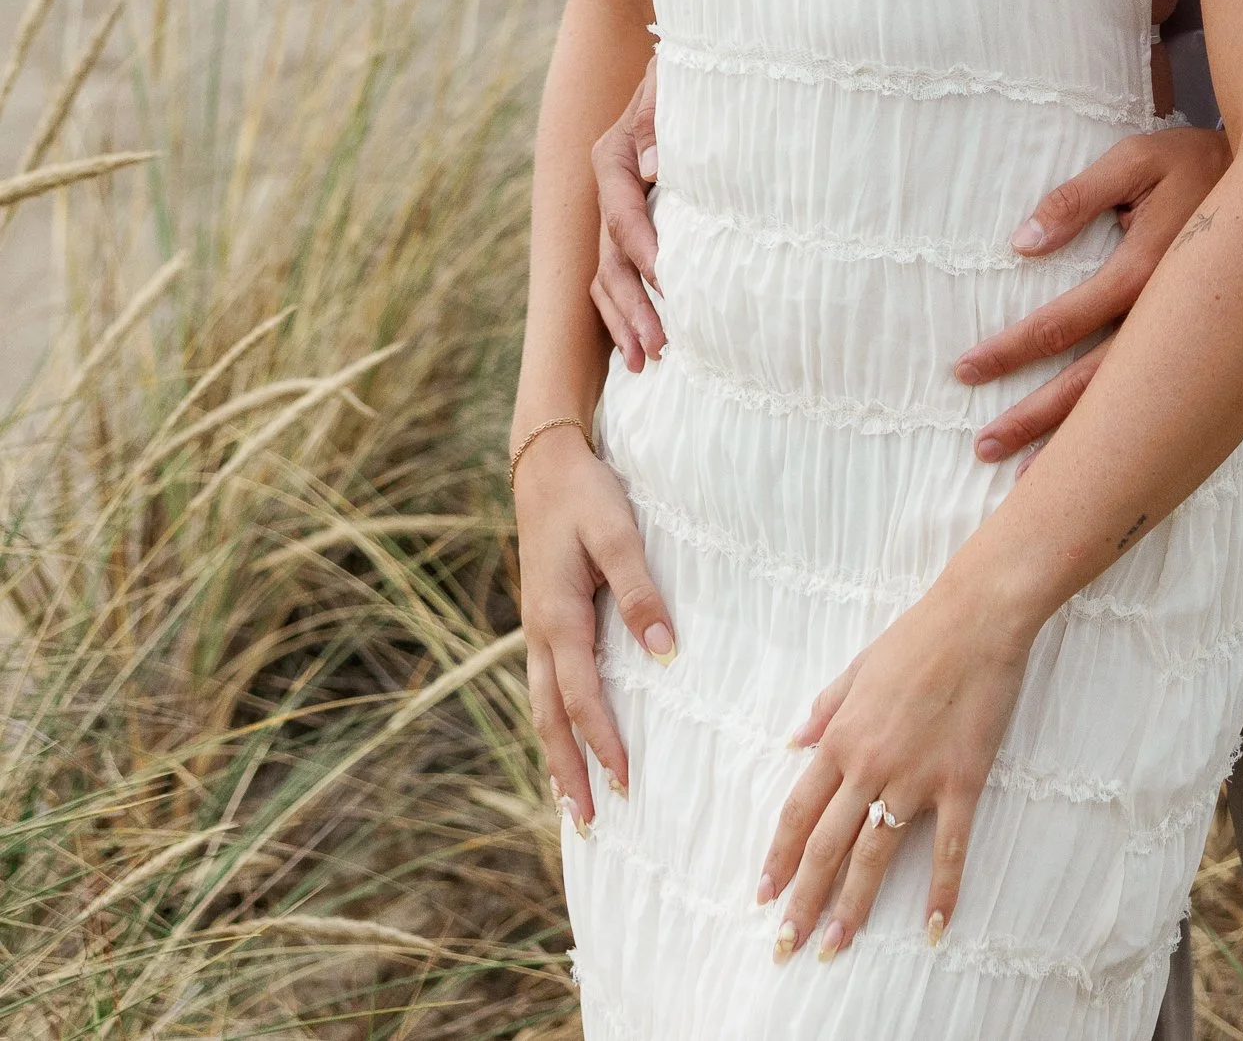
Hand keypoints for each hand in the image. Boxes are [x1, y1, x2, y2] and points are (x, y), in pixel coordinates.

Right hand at [515, 428, 675, 827]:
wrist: (544, 463)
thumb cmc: (585, 495)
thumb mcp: (617, 533)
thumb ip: (640, 590)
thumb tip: (663, 650)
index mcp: (558, 618)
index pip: (582, 698)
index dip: (602, 743)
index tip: (624, 785)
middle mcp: (539, 632)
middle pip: (550, 718)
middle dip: (567, 771)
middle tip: (585, 824)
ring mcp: (535, 627)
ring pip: (541, 705)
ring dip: (555, 754)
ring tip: (569, 800)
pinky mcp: (541, 618)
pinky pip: (544, 684)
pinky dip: (552, 720)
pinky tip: (564, 736)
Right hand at [591, 58, 662, 369]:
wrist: (688, 66)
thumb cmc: (690, 73)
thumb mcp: (673, 80)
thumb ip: (660, 116)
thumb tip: (656, 168)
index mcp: (614, 156)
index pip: (623, 215)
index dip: (644, 253)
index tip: (670, 284)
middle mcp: (608, 189)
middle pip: (611, 257)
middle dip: (632, 305)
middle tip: (658, 347)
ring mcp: (615, 211)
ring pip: (607, 275)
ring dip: (624, 320)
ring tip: (646, 362)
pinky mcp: (629, 228)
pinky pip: (616, 275)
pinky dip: (622, 312)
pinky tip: (638, 348)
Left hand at [759, 575, 1034, 962]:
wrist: (977, 616)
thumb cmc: (918, 635)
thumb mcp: (859, 666)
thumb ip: (825, 708)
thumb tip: (794, 741)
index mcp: (842, 736)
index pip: (800, 810)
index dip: (780, 856)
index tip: (765, 894)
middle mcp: (871, 763)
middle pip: (828, 844)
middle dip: (804, 899)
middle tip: (787, 944)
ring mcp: (916, 777)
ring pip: (874, 854)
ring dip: (853, 905)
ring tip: (835, 945)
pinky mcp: (960, 781)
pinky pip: (949, 847)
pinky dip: (942, 891)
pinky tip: (934, 927)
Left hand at [954, 126, 1229, 462]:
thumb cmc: (1195, 165)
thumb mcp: (1134, 162)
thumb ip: (1076, 199)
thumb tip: (1023, 243)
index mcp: (1143, 273)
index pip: (1062, 324)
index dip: (1011, 349)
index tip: (966, 369)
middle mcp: (1165, 322)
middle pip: (1091, 386)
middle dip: (1034, 419)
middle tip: (984, 447)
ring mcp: (1188, 343)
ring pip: (1127, 407)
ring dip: (1076, 441)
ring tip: (1028, 478)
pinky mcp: (1205, 350)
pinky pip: (1161, 402)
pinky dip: (1130, 437)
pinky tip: (1107, 463)